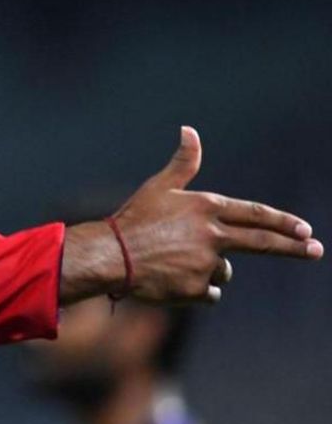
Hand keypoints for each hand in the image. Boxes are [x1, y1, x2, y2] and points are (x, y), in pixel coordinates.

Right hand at [61, 126, 322, 304]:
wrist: (112, 256)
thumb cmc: (134, 219)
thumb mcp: (159, 187)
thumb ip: (183, 163)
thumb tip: (190, 129)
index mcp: (207, 208)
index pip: (256, 214)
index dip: (283, 221)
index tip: (305, 229)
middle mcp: (213, 235)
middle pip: (263, 243)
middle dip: (294, 247)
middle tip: (316, 249)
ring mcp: (206, 264)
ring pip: (222, 272)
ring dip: (208, 270)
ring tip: (174, 264)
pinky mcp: (197, 289)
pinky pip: (209, 294)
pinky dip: (196, 290)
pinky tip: (173, 282)